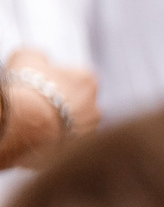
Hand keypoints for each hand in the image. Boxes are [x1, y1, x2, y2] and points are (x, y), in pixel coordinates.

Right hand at [1, 49, 97, 164]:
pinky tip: (38, 136)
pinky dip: (55, 139)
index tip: (40, 83)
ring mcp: (88, 131)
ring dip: (58, 122)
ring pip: (73, 124)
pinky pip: (66, 142)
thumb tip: (41, 57)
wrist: (24, 123)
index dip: (56, 78)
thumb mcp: (26, 56)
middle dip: (60, 102)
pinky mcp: (77, 151)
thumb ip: (38, 55)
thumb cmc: (27, 86)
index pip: (76, 76)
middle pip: (77, 102)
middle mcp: (95, 107)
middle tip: (36, 102)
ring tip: (35, 120)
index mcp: (88, 81)